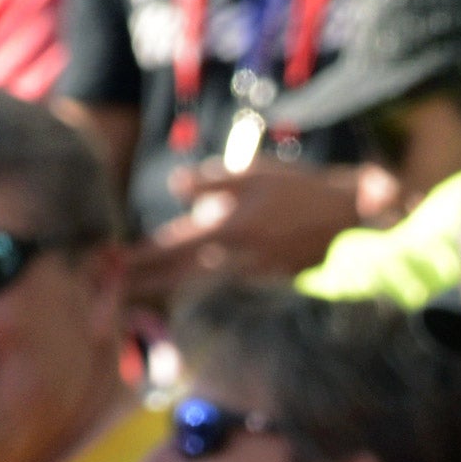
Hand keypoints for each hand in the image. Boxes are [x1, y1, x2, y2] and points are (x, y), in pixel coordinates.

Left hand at [127, 158, 361, 302]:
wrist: (350, 219)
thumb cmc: (300, 189)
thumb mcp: (252, 171)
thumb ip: (208, 180)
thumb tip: (175, 187)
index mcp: (226, 230)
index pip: (169, 249)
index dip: (137, 258)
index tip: (109, 264)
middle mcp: (234, 261)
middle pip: (176, 277)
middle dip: (142, 282)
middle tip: (110, 290)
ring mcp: (250, 276)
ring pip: (199, 283)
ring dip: (168, 286)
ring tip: (138, 286)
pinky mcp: (266, 283)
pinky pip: (224, 283)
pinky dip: (201, 284)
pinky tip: (186, 282)